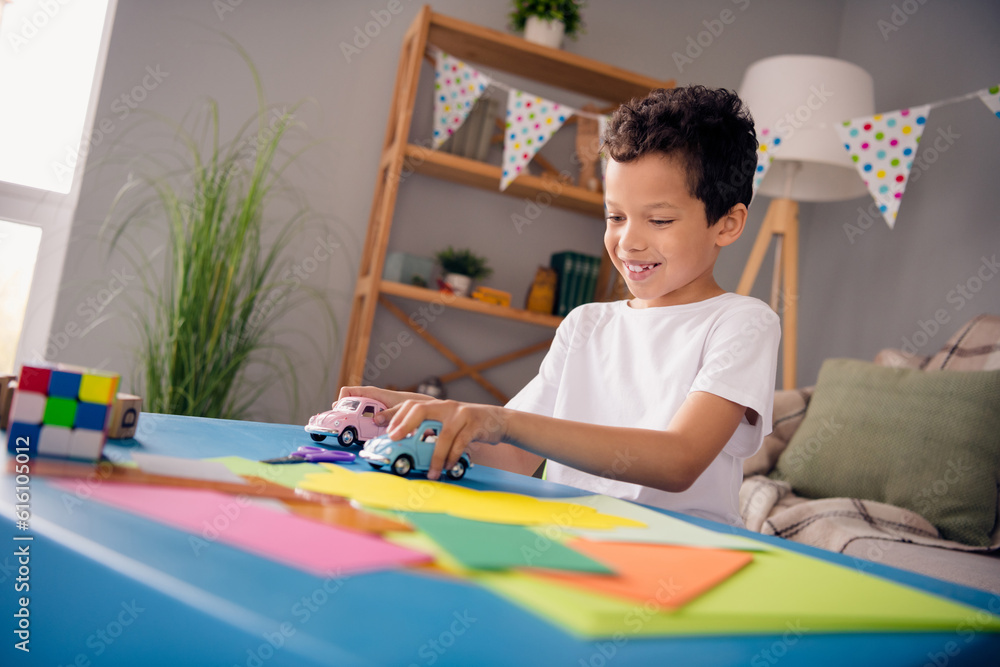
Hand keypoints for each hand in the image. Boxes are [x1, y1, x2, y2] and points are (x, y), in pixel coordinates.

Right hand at [337, 386, 431, 425]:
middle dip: (346, 418)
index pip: (347, 392)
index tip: (342, 414)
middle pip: (348, 408)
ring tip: (359, 434)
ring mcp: (371, 412)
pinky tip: (369, 437)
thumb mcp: (402, 407)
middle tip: (348, 428)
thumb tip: (376, 419)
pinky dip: (365, 432)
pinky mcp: (376, 421)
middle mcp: (369, 402)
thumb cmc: (411, 403)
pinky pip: (365, 426)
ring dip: (356, 427)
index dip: (341, 401)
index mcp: (372, 394)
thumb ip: (390, 413)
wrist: (422, 409)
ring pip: (356, 419)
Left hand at [387, 399, 508, 480]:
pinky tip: (448, 467)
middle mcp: (446, 406)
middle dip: (405, 424)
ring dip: (436, 457)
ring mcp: (461, 414)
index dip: (395, 414)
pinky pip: (460, 443)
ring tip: (431, 473)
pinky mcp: (475, 424)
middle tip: (395, 438)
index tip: (381, 425)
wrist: (496, 420)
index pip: (411, 405)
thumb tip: (404, 442)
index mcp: (436, 406)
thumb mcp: (446, 421)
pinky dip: (452, 457)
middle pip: (421, 409)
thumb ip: (429, 427)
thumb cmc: (466, 424)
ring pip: (444, 435)